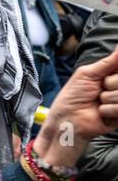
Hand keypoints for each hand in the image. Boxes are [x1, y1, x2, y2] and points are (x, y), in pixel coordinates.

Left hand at [36, 46, 117, 169]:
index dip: (114, 73)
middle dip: (108, 84)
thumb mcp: (88, 74)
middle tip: (98, 90)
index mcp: (113, 75)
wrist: (67, 119)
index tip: (104, 79)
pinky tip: (100, 113)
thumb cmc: (73, 95)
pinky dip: (107, 110)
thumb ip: (108, 62)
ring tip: (98, 103)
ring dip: (106, 99)